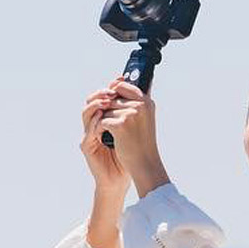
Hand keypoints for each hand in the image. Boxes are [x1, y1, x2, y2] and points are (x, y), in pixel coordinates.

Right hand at [80, 78, 130, 193]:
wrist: (120, 178)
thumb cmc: (127, 155)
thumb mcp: (133, 131)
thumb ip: (136, 114)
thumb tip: (147, 94)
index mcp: (104, 119)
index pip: (103, 98)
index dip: (110, 87)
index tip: (121, 78)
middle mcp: (94, 125)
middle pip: (91, 101)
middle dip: (101, 93)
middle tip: (112, 90)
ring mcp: (89, 135)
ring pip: (86, 114)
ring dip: (96, 105)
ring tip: (107, 101)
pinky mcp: (87, 147)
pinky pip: (88, 132)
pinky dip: (95, 124)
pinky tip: (103, 119)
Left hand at [98, 77, 168, 196]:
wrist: (145, 164)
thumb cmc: (142, 143)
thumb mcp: (143, 119)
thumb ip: (133, 102)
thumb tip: (116, 83)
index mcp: (147, 102)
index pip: (123, 86)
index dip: (113, 93)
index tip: (109, 100)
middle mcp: (140, 105)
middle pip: (111, 99)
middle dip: (107, 112)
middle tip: (115, 127)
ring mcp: (131, 114)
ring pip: (105, 111)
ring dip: (104, 122)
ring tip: (113, 134)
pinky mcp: (121, 125)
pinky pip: (101, 121)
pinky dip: (100, 131)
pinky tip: (107, 139)